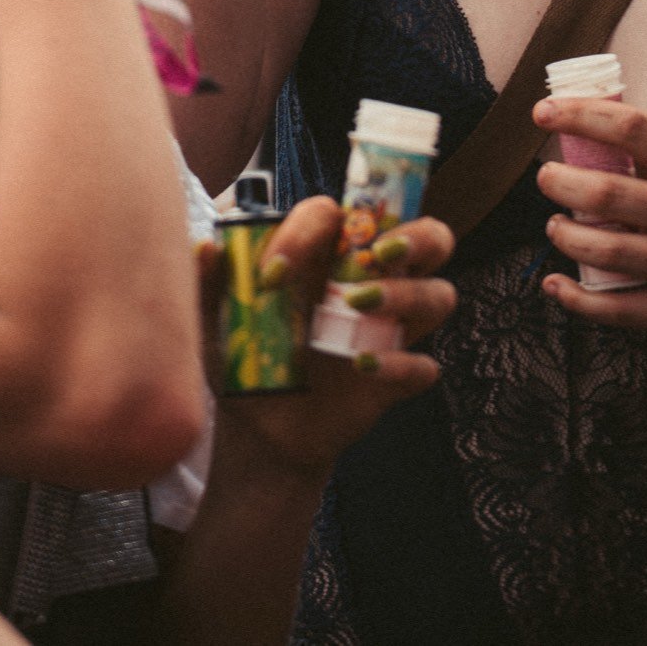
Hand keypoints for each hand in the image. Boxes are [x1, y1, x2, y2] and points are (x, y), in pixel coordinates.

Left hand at [199, 197, 454, 475]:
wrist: (259, 433)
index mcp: (328, 254)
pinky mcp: (396, 378)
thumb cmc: (244, 359)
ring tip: (358, 309)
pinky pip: (423, 365)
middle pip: (427, 237)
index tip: (273, 273)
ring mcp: (390, 329)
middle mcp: (371, 281)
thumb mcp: (215, 323)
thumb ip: (208, 284)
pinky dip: (400, 365)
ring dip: (408, 295)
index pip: (338, 214)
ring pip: (439, 293)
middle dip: (413, 236)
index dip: (310, 229)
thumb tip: (207, 247)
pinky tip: (362, 369)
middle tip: (379, 254)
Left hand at [533, 96, 646, 338]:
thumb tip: (589, 132)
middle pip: (607, 193)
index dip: (579, 115)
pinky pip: (620, 308)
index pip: (630, 128)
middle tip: (545, 179)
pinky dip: (578, 299)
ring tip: (555, 227)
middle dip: (559, 183)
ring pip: (606, 250)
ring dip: (564, 237)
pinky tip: (556, 286)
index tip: (543, 112)